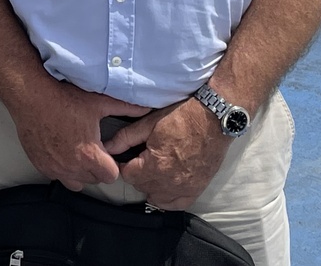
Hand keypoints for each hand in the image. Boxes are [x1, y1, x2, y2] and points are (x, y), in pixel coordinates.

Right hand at [10, 80, 150, 190]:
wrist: (31, 96)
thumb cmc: (63, 99)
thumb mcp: (98, 102)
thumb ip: (125, 107)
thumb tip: (147, 107)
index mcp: (90, 156)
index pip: (111, 176)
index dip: (112, 164)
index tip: (107, 153)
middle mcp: (73, 167)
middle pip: (94, 180)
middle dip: (96, 168)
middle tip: (91, 149)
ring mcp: (55, 168)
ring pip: (75, 182)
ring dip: (79, 172)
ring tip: (77, 152)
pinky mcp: (41, 165)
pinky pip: (57, 176)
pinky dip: (61, 168)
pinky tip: (60, 151)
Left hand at [114, 98, 230, 208]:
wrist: (213, 119)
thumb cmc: (181, 117)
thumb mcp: (149, 123)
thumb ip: (126, 138)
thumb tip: (107, 147)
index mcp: (156, 164)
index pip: (128, 176)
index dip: (125, 165)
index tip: (128, 157)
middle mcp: (170, 181)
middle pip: (142, 187)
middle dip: (137, 174)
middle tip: (141, 160)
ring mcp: (185, 188)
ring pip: (156, 198)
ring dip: (151, 186)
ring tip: (154, 170)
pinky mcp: (197, 189)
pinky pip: (176, 204)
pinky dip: (167, 198)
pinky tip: (165, 185)